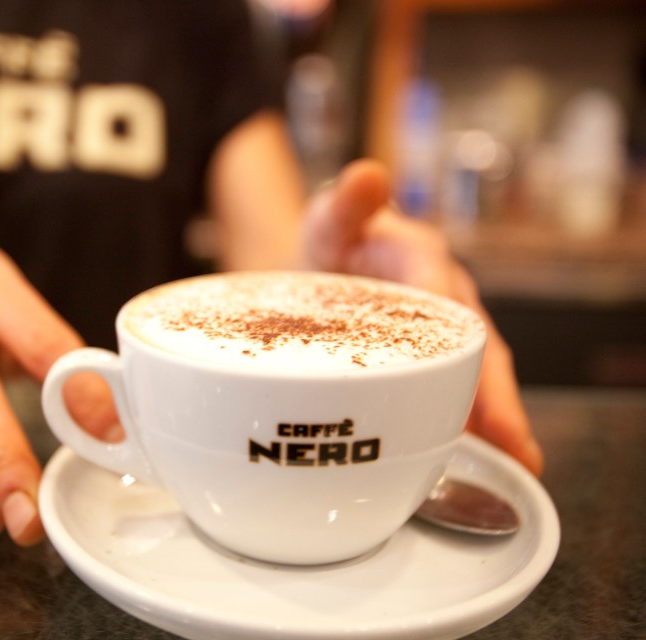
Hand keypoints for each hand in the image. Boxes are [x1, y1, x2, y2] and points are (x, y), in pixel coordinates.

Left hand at [303, 159, 543, 475]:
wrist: (311, 269)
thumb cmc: (333, 242)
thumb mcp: (332, 218)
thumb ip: (347, 204)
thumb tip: (366, 176)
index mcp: (423, 263)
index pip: (446, 298)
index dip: (460, 336)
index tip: (467, 370)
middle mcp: (443, 302)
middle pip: (478, 349)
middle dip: (497, 396)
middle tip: (513, 441)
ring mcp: (436, 337)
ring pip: (473, 380)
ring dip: (491, 421)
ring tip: (510, 461)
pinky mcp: (420, 365)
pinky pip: (446, 397)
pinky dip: (459, 429)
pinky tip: (460, 465)